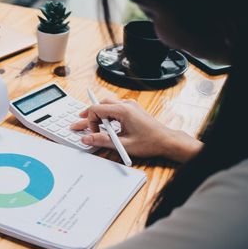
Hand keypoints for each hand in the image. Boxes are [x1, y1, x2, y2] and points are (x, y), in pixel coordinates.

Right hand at [71, 98, 202, 162]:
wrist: (167, 141)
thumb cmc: (150, 142)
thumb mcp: (123, 144)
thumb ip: (102, 140)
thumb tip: (87, 138)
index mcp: (124, 111)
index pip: (97, 109)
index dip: (90, 121)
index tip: (93, 133)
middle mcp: (127, 105)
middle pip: (101, 104)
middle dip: (89, 114)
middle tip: (80, 123)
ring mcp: (131, 106)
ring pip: (108, 104)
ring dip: (98, 114)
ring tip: (91, 123)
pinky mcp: (133, 110)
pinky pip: (116, 108)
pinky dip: (107, 114)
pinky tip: (106, 124)